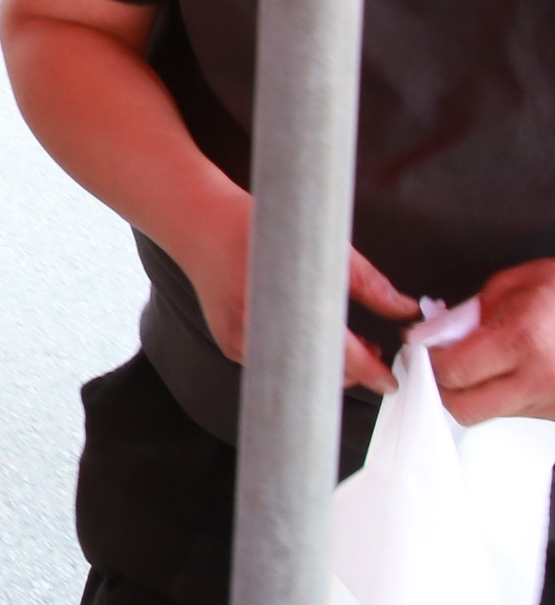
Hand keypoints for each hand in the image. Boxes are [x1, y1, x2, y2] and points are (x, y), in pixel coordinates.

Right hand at [164, 191, 412, 392]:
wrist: (199, 223)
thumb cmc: (259, 229)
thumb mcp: (325, 247)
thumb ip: (368, 283)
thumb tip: (405, 308)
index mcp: (284, 308)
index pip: (337, 356)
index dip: (369, 372)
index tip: (389, 381)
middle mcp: (257, 333)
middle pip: (316, 372)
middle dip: (349, 367)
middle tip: (371, 348)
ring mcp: (238, 342)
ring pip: (294, 369)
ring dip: (322, 360)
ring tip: (341, 338)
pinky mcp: (228, 344)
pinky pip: (271, 360)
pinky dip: (294, 352)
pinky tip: (302, 330)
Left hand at [435, 261, 554, 424]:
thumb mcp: (521, 283)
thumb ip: (473, 311)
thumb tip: (437, 333)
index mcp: (524, 340)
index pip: (450, 372)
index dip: (428, 360)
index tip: (424, 349)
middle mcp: (540, 378)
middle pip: (464, 408)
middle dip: (445, 387)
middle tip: (444, 364)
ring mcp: (553, 401)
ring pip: (490, 414)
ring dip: (475, 393)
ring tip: (486, 363)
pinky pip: (518, 412)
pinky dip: (505, 396)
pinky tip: (515, 371)